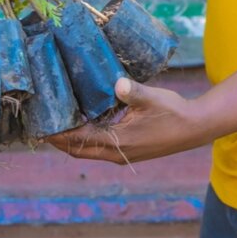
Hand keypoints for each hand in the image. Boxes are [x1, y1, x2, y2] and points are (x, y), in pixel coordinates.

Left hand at [48, 77, 212, 163]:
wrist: (195, 128)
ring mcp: (123, 154)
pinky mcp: (128, 150)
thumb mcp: (152, 98)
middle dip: (59, 140)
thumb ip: (133, 91)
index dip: (59, 134)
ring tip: (58, 123)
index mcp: (118, 142)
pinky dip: (86, 138)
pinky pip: (99, 147)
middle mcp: (116, 153)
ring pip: (88, 151)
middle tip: (42, 125)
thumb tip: (118, 83)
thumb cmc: (173, 111)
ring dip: (72, 140)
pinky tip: (83, 122)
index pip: (79, 140)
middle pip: (78, 150)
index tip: (41, 126)